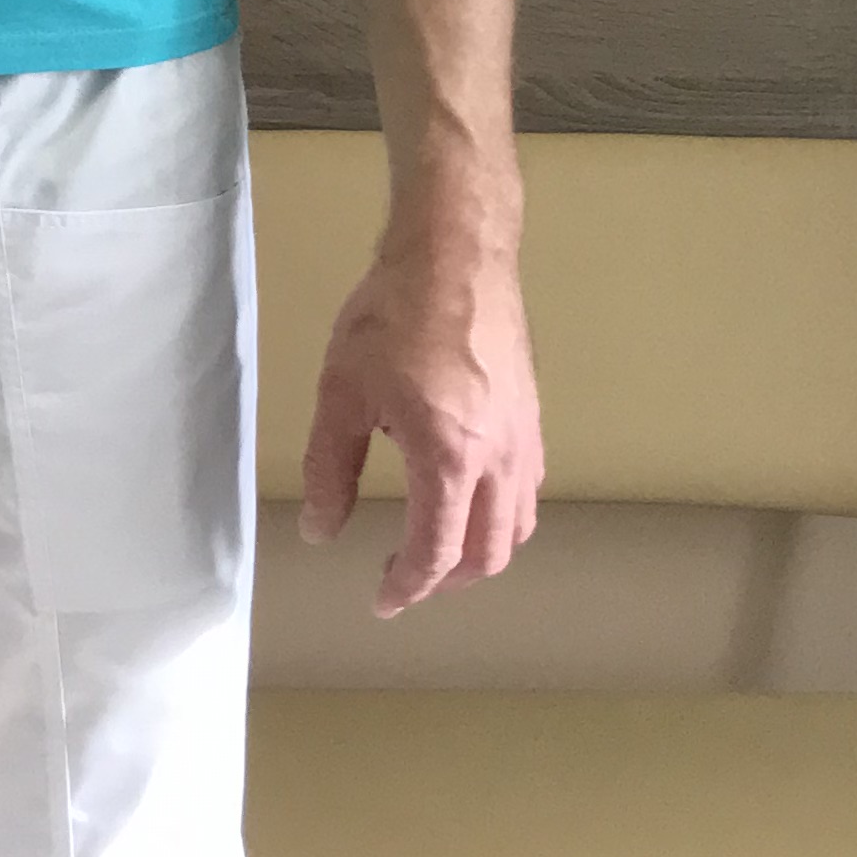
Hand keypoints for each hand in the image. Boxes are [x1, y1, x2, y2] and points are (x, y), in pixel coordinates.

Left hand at [298, 228, 543, 614]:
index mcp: (449, 459)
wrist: (457, 255)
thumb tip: (322, 532)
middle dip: (447, 580)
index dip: (408, 586)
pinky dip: (504, 517)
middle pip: (489, 553)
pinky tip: (470, 501)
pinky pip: (530, 490)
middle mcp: (500, 459)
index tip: (381, 600)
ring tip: (437, 551)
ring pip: (518, 527)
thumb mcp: (341, 393)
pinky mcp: (533, 416)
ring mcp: (526, 438)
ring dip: (480, 553)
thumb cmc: (392, 318)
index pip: (436, 552)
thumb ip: (329, 469)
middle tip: (404, 579)